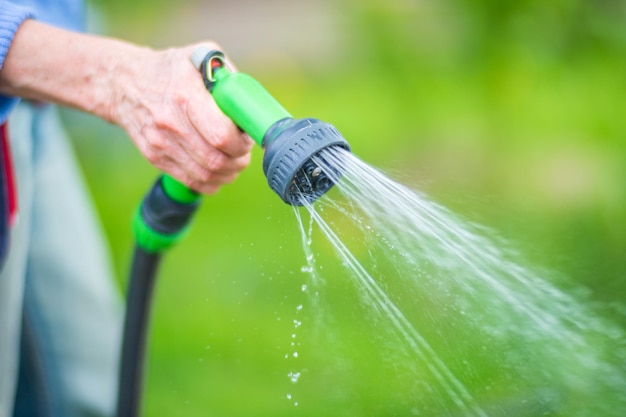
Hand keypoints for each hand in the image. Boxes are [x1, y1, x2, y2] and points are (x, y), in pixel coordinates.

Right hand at [107, 43, 252, 193]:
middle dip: (238, 160)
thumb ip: (227, 77)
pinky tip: (220, 172)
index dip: (241, 143)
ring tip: (234, 161)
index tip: (246, 137)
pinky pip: (191, 182)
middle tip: (243, 151)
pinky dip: (212, 183)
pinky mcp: (156, 158)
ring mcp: (161, 144)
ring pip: (206, 174)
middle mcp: (171, 123)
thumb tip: (250, 102)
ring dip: (228, 173)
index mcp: (184, 96)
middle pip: (216, 159)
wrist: (123, 83)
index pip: (221, 135)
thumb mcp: (198, 58)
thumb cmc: (169, 70)